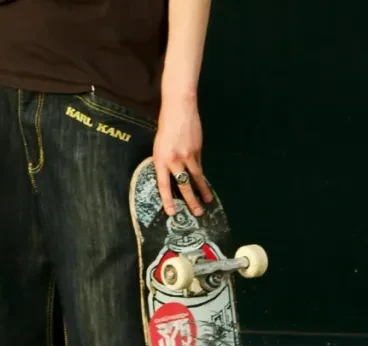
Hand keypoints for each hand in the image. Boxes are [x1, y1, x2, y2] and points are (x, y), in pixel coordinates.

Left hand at [152, 94, 212, 215]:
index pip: (163, 185)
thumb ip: (164, 162)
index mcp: (160, 160)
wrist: (179, 110)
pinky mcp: (198, 150)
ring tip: (208, 201)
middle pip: (183, 185)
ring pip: (196, 177)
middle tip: (197, 213)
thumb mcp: (159, 147)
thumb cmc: (165, 128)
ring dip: (202, 191)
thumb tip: (172, 177)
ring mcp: (188, 155)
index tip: (172, 212)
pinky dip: (201, 176)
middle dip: (190, 201)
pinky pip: (200, 166)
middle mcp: (174, 160)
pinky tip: (204, 184)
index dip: (167, 200)